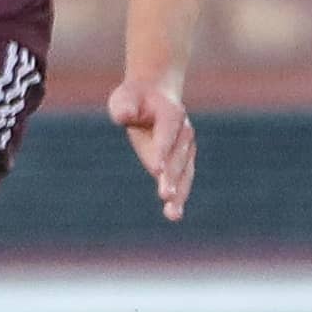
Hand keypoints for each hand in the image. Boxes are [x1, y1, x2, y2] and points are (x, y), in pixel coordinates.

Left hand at [106, 76, 194, 222]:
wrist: (155, 97)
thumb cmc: (134, 99)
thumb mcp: (125, 97)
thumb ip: (125, 106)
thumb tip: (125, 116)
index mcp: (171, 113)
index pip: (167, 133)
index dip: (162, 150)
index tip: (156, 169)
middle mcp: (184, 132)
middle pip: (177, 157)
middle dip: (171, 176)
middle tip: (165, 194)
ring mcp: (186, 148)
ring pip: (184, 172)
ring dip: (179, 192)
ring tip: (173, 213)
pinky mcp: (183, 162)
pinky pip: (183, 180)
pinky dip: (179, 197)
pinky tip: (173, 214)